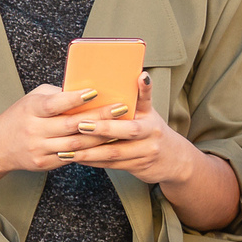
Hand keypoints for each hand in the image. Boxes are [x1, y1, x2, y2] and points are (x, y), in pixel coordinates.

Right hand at [0, 84, 112, 173]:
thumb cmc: (21, 116)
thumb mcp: (32, 99)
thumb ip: (57, 95)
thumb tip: (87, 91)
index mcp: (31, 109)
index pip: (54, 104)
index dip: (74, 98)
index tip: (95, 92)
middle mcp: (34, 129)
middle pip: (71, 124)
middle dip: (99, 116)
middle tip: (121, 108)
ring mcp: (39, 148)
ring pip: (76, 143)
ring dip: (101, 136)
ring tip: (121, 127)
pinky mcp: (44, 163)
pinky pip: (72, 157)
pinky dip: (90, 151)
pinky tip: (106, 144)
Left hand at [60, 73, 205, 184]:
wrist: (175, 161)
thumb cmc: (152, 130)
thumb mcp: (148, 113)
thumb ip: (138, 97)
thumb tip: (136, 74)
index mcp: (150, 117)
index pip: (145, 101)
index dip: (143, 89)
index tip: (132, 80)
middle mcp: (150, 134)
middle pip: (127, 131)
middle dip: (102, 128)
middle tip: (80, 124)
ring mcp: (145, 153)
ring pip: (114, 152)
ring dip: (89, 151)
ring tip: (67, 147)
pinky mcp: (137, 167)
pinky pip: (110, 164)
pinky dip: (91, 160)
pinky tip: (74, 157)